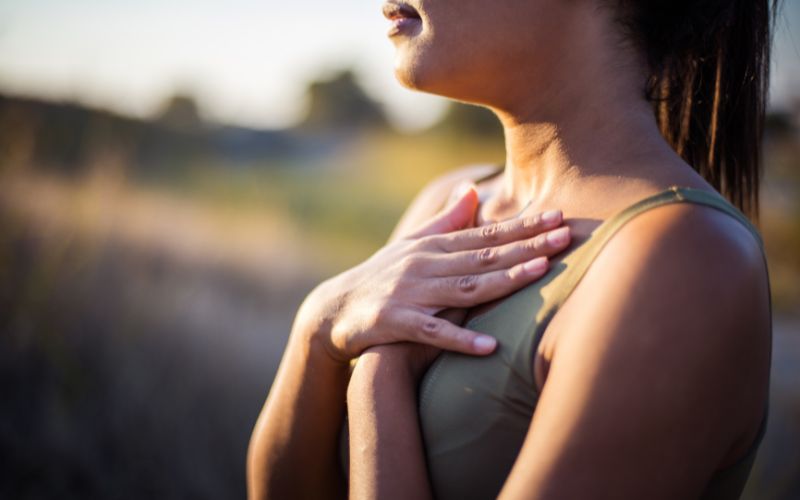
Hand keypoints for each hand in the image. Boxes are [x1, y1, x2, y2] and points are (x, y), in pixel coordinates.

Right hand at [296, 184, 570, 363]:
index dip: (523, 227)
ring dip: (503, 280)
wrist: (334, 309)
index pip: (486, 235)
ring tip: (539, 273)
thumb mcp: (413, 245)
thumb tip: (472, 190)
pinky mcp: (394, 322)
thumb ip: (445, 221)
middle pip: (483, 256)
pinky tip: (489, 347)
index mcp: (434, 247)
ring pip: (464, 287)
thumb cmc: (382, 276)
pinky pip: (432, 332)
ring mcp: (410, 292)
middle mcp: (425, 265)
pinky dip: (459, 339)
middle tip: (566, 236)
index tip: (558, 217)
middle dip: (527, 246)